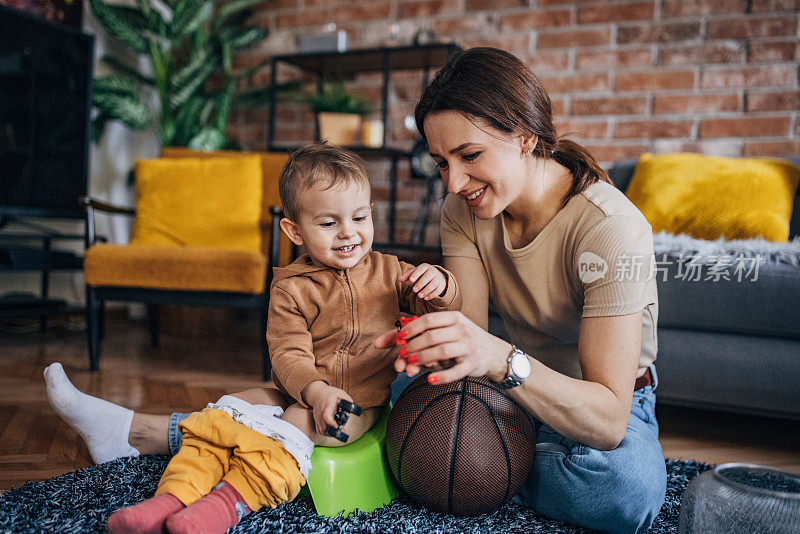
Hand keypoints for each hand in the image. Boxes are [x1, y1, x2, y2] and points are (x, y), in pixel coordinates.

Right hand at [301, 382, 354, 434]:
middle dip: (334, 431)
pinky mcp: (316, 421)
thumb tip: (353, 405)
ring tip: (339, 431)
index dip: (331, 422)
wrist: (317, 393)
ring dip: (331, 433)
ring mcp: (318, 418)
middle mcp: (321, 414)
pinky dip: (326, 433)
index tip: (337, 426)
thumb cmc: (329, 394)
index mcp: (327, 406)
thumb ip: (347, 399)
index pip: (326, 416)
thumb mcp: (340, 393)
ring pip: (322, 431)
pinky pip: (319, 431)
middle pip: (325, 426)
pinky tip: (332, 431)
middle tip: (343, 430)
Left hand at [374, 311, 509, 383]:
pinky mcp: (473, 364)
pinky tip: (429, 380)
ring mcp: (469, 347)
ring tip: (411, 364)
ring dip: (423, 358)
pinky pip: (455, 371)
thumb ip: (421, 332)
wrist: (494, 353)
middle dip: (413, 345)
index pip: (428, 320)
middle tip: (403, 354)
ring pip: (441, 352)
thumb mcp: (448, 330)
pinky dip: (441, 377)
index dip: (410, 329)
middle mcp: (463, 330)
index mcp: (454, 317)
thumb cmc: (463, 340)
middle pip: (432, 336)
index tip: (399, 338)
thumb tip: (385, 340)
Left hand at [398, 263, 446, 299]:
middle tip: (414, 290)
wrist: (437, 276)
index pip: (420, 269)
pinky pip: (437, 290)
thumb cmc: (423, 274)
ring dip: (426, 290)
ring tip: (419, 296)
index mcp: (425, 267)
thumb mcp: (415, 273)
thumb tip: (399, 279)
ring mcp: (438, 278)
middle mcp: (432, 271)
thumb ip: (407, 276)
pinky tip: (426, 298)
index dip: (416, 274)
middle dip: (420, 284)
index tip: (411, 280)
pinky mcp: (441, 285)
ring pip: (433, 284)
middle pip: (427, 277)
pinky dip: (431, 295)